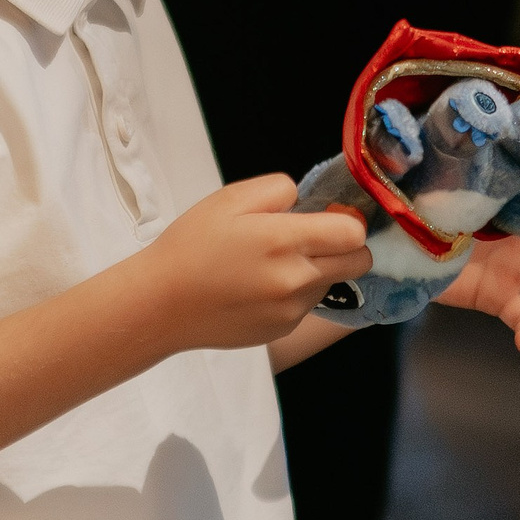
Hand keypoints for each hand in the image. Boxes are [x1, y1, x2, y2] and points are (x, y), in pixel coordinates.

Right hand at [139, 176, 370, 350]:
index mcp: (284, 241)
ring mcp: (291, 309)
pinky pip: (306, 306)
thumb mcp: (230, 198)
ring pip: (331, 284)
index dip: (347, 221)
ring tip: (271, 265)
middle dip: (345, 247)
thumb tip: (305, 202)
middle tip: (312, 239)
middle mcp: (296, 279)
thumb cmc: (191, 246)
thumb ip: (278, 190)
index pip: (353, 234)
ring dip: (317, 271)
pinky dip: (294, 294)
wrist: (161, 304)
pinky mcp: (282, 329)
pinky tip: (258, 288)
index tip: (328, 218)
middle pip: (358, 262)